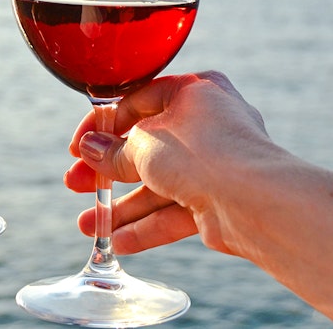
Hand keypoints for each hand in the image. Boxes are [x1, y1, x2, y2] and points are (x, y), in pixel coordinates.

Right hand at [63, 71, 275, 255]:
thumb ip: (114, 150)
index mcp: (195, 91)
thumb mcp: (145, 145)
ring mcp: (215, 165)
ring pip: (159, 184)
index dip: (103, 126)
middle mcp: (208, 124)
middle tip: (76, 183)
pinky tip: (116, 242)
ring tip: (88, 224)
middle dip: (108, 171)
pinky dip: (147, 225)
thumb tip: (91, 149)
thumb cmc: (203, 153)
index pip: (138, 102)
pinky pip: (175, 210)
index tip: (78, 148)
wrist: (257, 200)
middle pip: (146, 147)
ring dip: (123, 205)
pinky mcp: (219, 201)